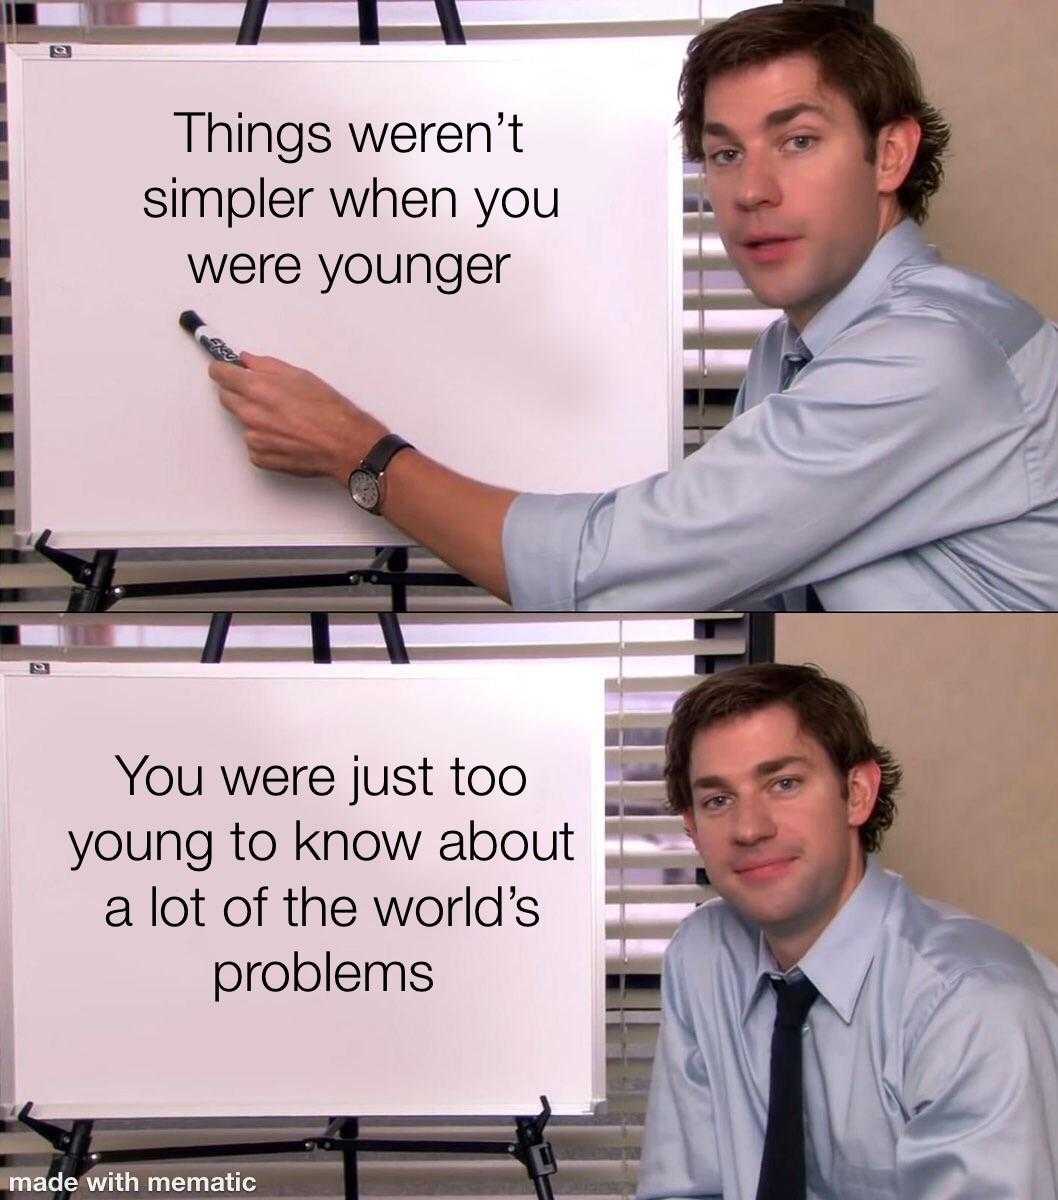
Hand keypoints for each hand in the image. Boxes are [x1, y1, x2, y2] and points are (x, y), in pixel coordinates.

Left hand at [209, 352, 388, 484]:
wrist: (345, 445)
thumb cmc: (329, 411)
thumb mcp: (301, 376)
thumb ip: (267, 366)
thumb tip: (247, 361)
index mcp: (258, 389)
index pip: (220, 374)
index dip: (222, 370)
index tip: (225, 370)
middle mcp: (251, 414)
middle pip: (226, 398)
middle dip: (239, 393)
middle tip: (263, 394)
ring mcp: (255, 438)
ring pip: (243, 422)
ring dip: (256, 418)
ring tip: (285, 420)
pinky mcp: (261, 458)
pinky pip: (254, 445)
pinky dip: (265, 440)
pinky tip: (287, 437)